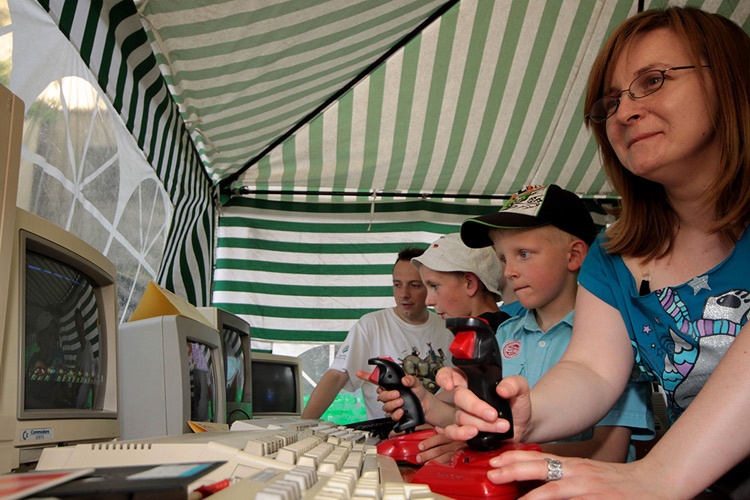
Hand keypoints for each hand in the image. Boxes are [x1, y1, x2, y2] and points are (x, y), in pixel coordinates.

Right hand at [356, 369, 439, 422]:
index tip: (359, 373)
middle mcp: (391, 395)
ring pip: (385, 406)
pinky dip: (396, 414)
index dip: (367, 376)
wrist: (427, 407)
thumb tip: (405, 379)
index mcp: (393, 385)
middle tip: (398, 394)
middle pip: (381, 395)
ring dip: (393, 404)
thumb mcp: (417, 383)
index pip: (377, 380)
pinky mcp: (396, 414)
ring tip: (402, 402)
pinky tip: (401, 411)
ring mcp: (392, 405)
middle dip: (388, 395)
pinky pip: (391, 415)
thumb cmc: (420, 394)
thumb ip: (411, 380)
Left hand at [415, 427, 464, 463]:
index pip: (439, 438)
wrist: (477, 439)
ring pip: (445, 457)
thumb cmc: (465, 435)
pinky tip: (437, 468)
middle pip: (440, 449)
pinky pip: (451, 463)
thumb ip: (445, 430)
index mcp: (452, 435)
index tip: (421, 446)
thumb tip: (436, 428)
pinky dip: (444, 466)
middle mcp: (455, 444)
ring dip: (434, 461)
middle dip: (428, 454)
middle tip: (419, 458)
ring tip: (426, 464)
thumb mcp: (456, 429)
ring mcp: (458, 452)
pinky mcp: (461, 458)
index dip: (429, 442)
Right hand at [443, 374, 531, 441]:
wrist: (522, 425)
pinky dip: (460, 433)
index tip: (451, 385)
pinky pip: (453, 433)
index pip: (451, 374)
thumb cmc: (517, 404)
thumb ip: (514, 384)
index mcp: (472, 381)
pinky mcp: (464, 430)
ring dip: (481, 424)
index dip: (445, 377)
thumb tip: (502, 390)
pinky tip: (472, 433)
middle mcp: (464, 397)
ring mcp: (462, 414)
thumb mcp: (520, 388)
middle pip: (458, 397)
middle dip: (475, 407)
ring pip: (460, 417)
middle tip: (493, 414)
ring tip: (500, 426)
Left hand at [484, 450, 669, 498]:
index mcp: (572, 466)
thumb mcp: (587, 475)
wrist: (654, 483)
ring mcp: (586, 488)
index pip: (537, 457)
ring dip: (529, 496)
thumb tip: (539, 483)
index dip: (514, 458)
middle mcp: (577, 473)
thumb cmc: (619, 483)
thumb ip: (564, 477)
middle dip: (513, 470)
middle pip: (539, 468)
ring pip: (551, 490)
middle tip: (492, 473)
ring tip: (513, 499)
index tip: (495, 460)